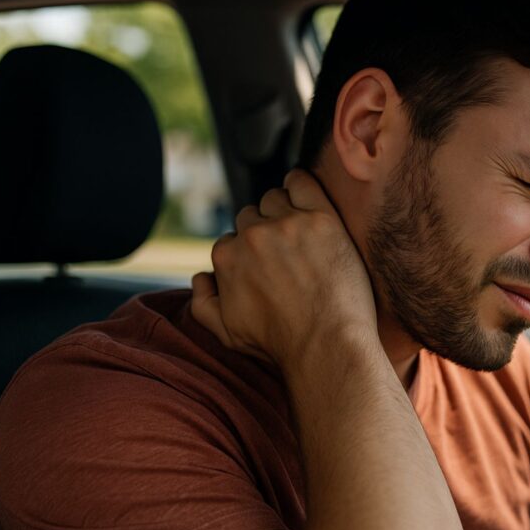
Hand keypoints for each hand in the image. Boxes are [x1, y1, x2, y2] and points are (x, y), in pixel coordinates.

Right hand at [191, 169, 377, 368]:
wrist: (328, 346)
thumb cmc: (280, 345)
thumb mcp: (226, 334)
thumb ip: (203, 304)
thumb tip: (201, 277)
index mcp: (226, 257)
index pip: (231, 240)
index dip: (249, 254)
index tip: (269, 267)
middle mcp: (253, 235)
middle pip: (251, 217)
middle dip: (264, 231)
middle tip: (288, 253)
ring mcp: (288, 224)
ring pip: (275, 199)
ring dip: (283, 209)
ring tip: (300, 232)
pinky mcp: (322, 218)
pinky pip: (303, 182)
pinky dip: (299, 182)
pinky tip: (301, 191)